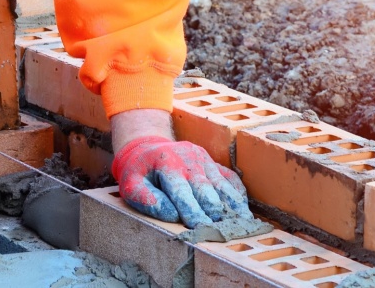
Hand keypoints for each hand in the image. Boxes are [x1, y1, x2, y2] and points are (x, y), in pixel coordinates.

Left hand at [113, 136, 252, 227]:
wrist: (148, 146)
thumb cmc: (139, 171)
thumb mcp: (130, 183)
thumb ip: (144, 198)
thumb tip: (170, 214)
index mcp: (167, 163)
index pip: (182, 191)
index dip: (192, 210)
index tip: (200, 227)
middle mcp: (189, 159)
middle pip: (206, 188)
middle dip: (214, 210)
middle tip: (222, 229)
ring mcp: (204, 160)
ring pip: (221, 184)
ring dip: (232, 204)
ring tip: (243, 222)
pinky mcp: (213, 163)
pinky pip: (229, 178)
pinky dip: (237, 194)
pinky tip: (244, 210)